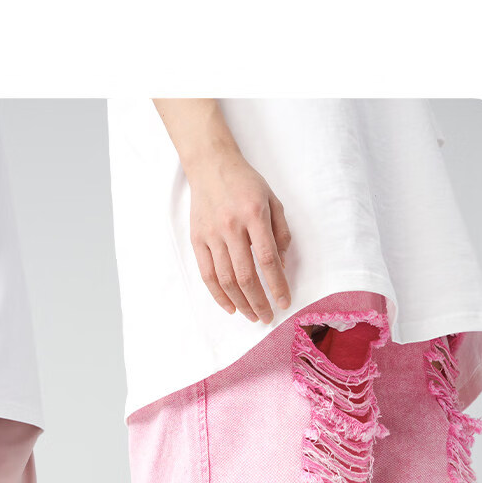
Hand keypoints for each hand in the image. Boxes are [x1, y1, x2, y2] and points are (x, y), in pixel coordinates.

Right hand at [188, 148, 290, 322]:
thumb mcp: (272, 199)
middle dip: (259, 302)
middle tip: (267, 317)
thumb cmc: (245, 182)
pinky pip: (207, 274)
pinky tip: (230, 306)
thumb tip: (281, 266)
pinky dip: (218, 295)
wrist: (210, 165)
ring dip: (241, 302)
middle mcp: (231, 227)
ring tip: (252, 316)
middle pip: (246, 275)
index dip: (277, 285)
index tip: (284, 302)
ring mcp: (211, 235)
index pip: (268, 260)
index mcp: (254, 215)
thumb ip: (280, 232)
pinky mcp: (197, 239)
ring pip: (225, 279)